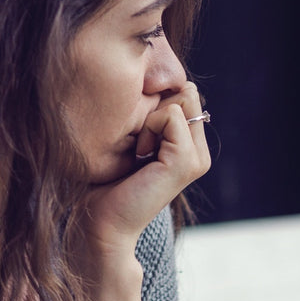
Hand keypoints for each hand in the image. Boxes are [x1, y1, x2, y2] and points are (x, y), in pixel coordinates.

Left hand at [70, 82, 209, 300]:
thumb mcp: (131, 137)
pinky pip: (170, 114)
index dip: (154, 101)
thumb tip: (151, 78)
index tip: (135, 135)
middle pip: (186, 91)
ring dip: (149, 118)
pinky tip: (139, 155)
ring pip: (181, 99)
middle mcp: (199, 152)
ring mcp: (197, 158)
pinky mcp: (186, 162)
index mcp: (190, 146)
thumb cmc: (104, 181)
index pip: (184, 92)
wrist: (100, 222)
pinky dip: (148, 127)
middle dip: (154, 106)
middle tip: (136, 143)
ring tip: (138, 151)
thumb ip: (150, 111)